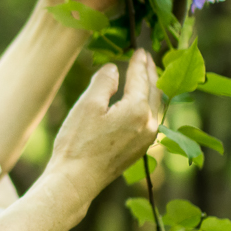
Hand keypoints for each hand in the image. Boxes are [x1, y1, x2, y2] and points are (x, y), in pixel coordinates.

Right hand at [36, 48, 160, 206]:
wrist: (76, 181)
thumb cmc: (78, 143)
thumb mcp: (87, 105)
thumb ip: (103, 82)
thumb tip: (114, 69)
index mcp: (137, 110)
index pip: (141, 79)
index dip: (139, 63)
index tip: (139, 50)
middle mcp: (148, 124)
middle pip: (154, 92)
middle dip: (151, 73)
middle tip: (146, 58)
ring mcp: (146, 139)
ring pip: (154, 107)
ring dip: (151, 89)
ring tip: (147, 77)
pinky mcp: (139, 150)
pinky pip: (149, 120)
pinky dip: (147, 105)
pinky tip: (140, 104)